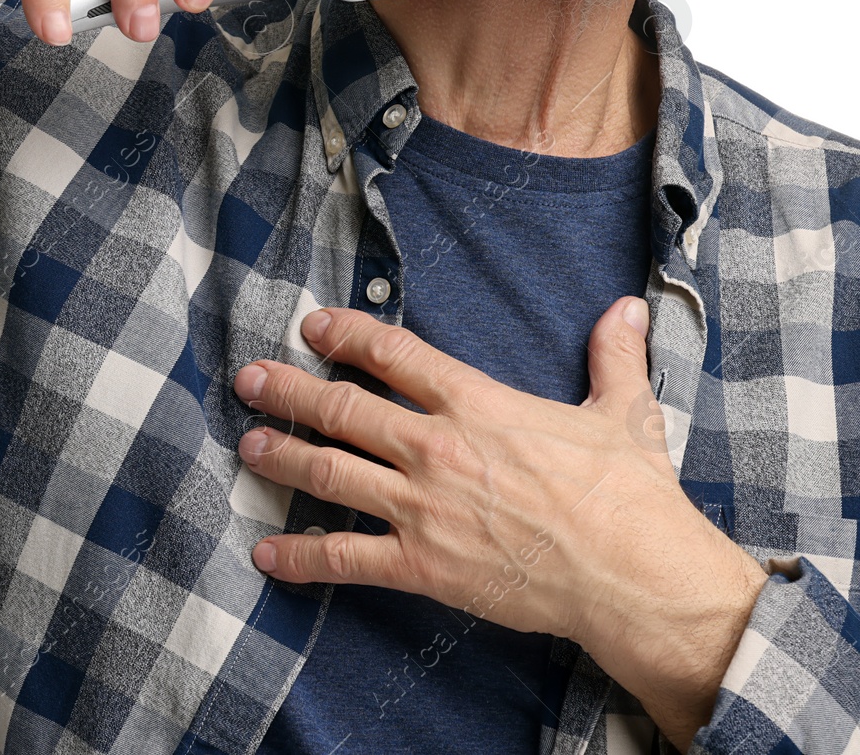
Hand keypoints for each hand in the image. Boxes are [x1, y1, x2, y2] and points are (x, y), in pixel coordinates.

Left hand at [233, 297, 766, 747]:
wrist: (636, 576)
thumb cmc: (632, 495)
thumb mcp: (624, 412)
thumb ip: (614, 356)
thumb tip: (628, 308)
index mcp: (477, 404)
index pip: (392, 353)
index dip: (345, 335)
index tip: (313, 326)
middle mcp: (436, 448)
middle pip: (341, 409)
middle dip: (288, 391)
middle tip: (250, 380)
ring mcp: (422, 508)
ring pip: (329, 473)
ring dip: (281, 456)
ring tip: (247, 445)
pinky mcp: (421, 565)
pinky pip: (344, 558)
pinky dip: (300, 557)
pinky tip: (266, 554)